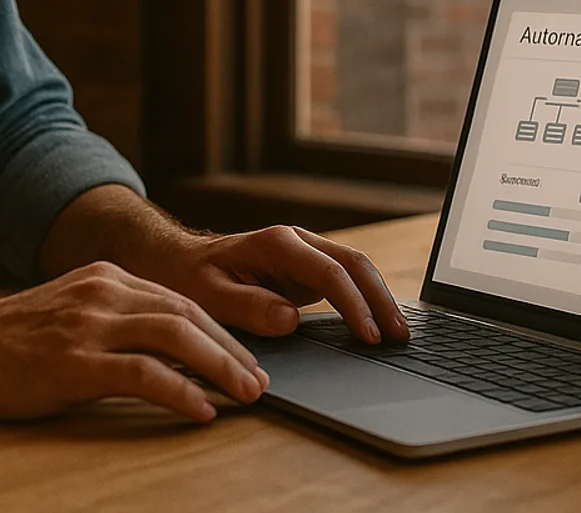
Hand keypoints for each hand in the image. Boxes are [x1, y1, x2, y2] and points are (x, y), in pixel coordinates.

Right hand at [0, 261, 268, 421]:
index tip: (246, 358)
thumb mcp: (70, 314)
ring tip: (246, 394)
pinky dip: (180, 391)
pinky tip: (200, 410)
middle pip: (188, 313)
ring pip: (176, 335)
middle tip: (260, 380)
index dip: (220, 330)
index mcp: (105, 278)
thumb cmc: (8, 343)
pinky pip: (143, 373)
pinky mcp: (74, 362)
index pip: (180, 299)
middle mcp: (103, 292)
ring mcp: (89, 325)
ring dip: (220, 367)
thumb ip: (114, 320)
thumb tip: (168, 349)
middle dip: (231, 348)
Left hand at [138, 224, 410, 345]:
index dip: (353, 303)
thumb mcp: (209, 297)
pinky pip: (346, 282)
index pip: (329, 272)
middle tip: (399, 337)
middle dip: (381, 299)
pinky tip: (379, 324)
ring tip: (399, 334)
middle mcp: (298, 242)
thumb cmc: (191, 279)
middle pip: (354, 263)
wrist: (180, 262)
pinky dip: (367, 300)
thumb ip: (248, 307)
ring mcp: (305, 255)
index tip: (369, 335)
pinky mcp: (308, 270)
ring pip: (356, 269)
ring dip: (380, 298)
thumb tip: (290, 319)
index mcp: (277, 243)